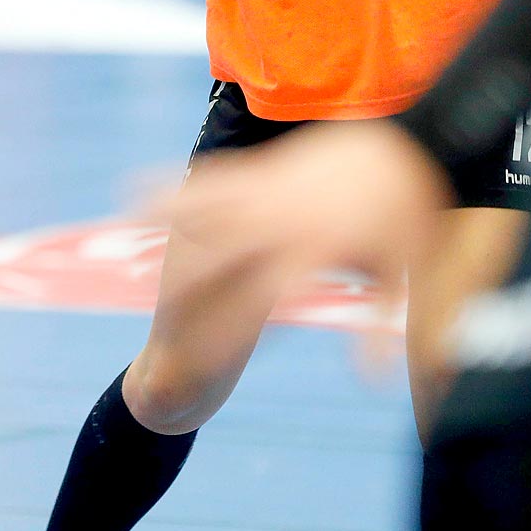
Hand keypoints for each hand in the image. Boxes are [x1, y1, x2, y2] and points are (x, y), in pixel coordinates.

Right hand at [143, 120, 453, 357]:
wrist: (408, 148)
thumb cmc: (407, 216)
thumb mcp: (401, 274)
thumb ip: (379, 330)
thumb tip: (372, 382)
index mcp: (318, 248)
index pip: (265, 296)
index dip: (230, 330)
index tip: (200, 359)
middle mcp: (288, 217)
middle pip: (225, 250)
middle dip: (185, 278)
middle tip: (147, 308)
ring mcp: (276, 189)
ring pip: (209, 203)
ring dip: (165, 214)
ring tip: (123, 224)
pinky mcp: (271, 169)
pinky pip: (218, 176)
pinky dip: (182, 185)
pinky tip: (146, 188)